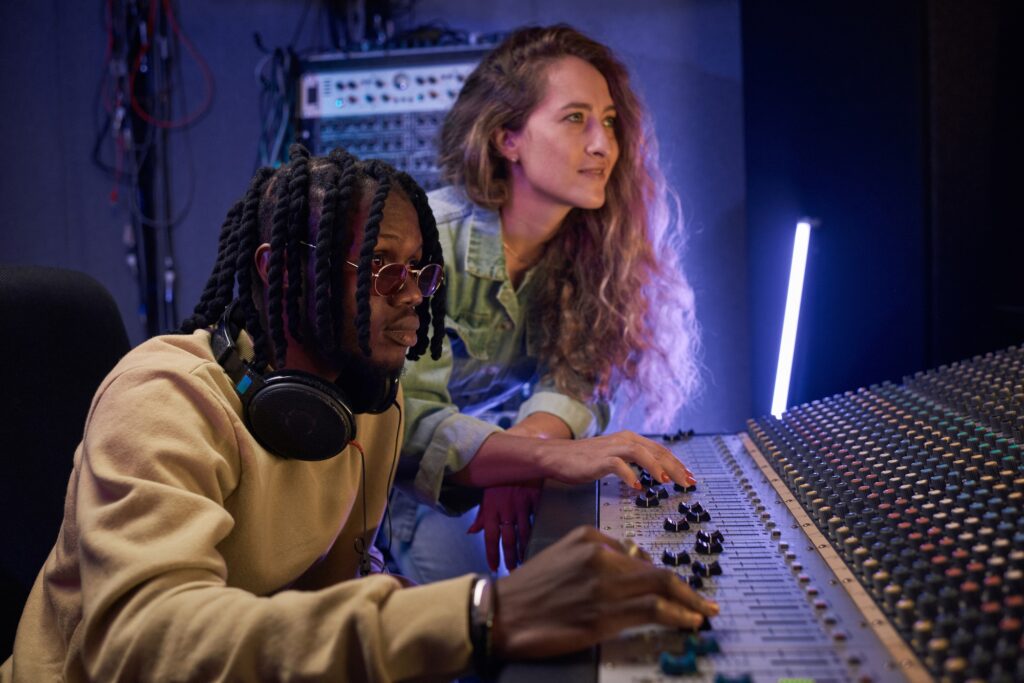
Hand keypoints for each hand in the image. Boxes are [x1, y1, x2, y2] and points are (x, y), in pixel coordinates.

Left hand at [467, 482, 541, 571]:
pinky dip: (537, 531)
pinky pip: (535, 518)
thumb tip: (471, 532)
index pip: (490, 536)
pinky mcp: (534, 499)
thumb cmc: (498, 481)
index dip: (492, 553)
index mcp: (491, 509)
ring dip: (524, 548)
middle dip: (509, 556)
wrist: (516, 459)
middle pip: (508, 538)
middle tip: (512, 570)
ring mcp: (521, 504)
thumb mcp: (486, 497)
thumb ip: (480, 516)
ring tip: (524, 561)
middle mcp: (505, 509)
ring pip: (523, 532)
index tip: (494, 567)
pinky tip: (539, 541)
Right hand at [491, 526, 718, 659]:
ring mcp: (604, 587)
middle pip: (656, 572)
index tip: (677, 589)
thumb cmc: (531, 587)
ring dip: (687, 604)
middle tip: (706, 602)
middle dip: (686, 589)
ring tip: (702, 614)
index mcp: (592, 539)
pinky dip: (675, 615)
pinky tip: (687, 622)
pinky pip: (650, 612)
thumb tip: (633, 563)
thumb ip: (599, 553)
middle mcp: (602, 558)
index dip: (663, 576)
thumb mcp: (564, 551)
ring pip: (659, 590)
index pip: (640, 556)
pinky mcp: (603, 616)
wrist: (502, 612)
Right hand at [536, 430, 695, 490]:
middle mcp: (623, 440)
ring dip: (656, 467)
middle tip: (688, 482)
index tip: (690, 477)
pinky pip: (618, 465)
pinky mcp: (599, 459)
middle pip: (656, 451)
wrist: (556, 456)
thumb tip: (655, 474)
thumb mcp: (615, 458)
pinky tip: (637, 486)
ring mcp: (611, 448)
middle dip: (675, 466)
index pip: (660, 450)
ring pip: (641, 453)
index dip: (677, 463)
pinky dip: (629, 475)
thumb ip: (634, 462)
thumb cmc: (585, 460)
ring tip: (667, 481)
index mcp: (630, 439)